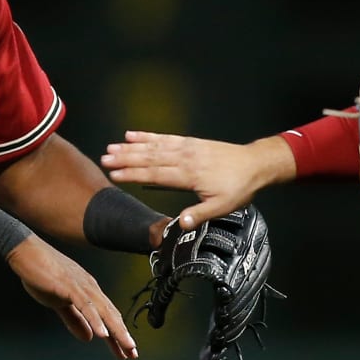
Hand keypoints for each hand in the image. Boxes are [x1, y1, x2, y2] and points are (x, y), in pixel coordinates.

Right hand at [5, 236, 138, 358]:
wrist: (27, 252)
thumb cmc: (42, 272)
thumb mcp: (60, 302)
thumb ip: (75, 320)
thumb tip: (88, 337)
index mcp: (88, 291)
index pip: (108, 315)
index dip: (118, 333)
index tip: (126, 349)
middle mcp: (89, 288)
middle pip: (111, 314)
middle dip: (123, 335)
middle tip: (132, 352)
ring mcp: (80, 286)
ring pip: (103, 311)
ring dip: (116, 330)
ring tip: (125, 346)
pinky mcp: (69, 287)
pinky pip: (85, 306)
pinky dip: (95, 320)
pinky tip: (102, 333)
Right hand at [102, 131, 294, 230]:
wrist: (254, 164)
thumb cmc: (238, 188)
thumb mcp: (223, 207)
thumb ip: (199, 214)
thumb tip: (180, 224)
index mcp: (189, 175)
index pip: (155, 174)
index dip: (133, 174)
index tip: (114, 174)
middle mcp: (184, 158)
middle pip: (150, 158)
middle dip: (125, 158)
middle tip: (104, 158)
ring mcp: (186, 147)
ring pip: (154, 146)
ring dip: (132, 146)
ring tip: (112, 146)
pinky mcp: (190, 142)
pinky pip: (165, 137)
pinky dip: (148, 136)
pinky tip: (133, 135)